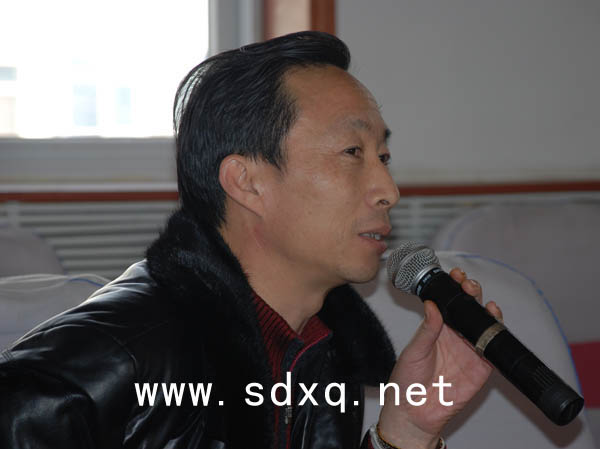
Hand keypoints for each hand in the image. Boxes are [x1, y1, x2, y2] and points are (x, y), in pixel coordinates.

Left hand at [377, 268, 502, 448]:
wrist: (414, 413)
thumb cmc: (406, 381)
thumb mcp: (413, 351)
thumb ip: (426, 329)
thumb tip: (432, 304)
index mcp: (435, 329)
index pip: (447, 302)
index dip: (452, 287)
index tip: (454, 275)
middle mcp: (454, 336)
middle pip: (468, 309)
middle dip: (471, 292)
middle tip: (468, 284)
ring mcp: (468, 350)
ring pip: (483, 324)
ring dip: (485, 308)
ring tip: (483, 299)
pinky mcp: (481, 367)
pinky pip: (492, 347)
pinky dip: (496, 332)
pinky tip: (493, 318)